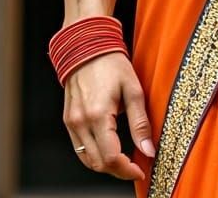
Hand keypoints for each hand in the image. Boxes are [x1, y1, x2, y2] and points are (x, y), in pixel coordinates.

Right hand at [62, 51, 154, 180]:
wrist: (88, 47)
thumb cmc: (112, 64)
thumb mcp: (134, 89)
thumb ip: (140, 122)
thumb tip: (148, 150)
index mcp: (98, 115)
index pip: (110, 157)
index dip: (127, 169)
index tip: (141, 169)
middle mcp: (80, 122)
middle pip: (97, 163)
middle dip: (118, 171)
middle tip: (136, 166)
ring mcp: (71, 122)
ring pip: (86, 159)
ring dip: (105, 165)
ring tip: (125, 161)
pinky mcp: (68, 120)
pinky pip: (79, 148)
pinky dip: (94, 155)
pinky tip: (109, 149)